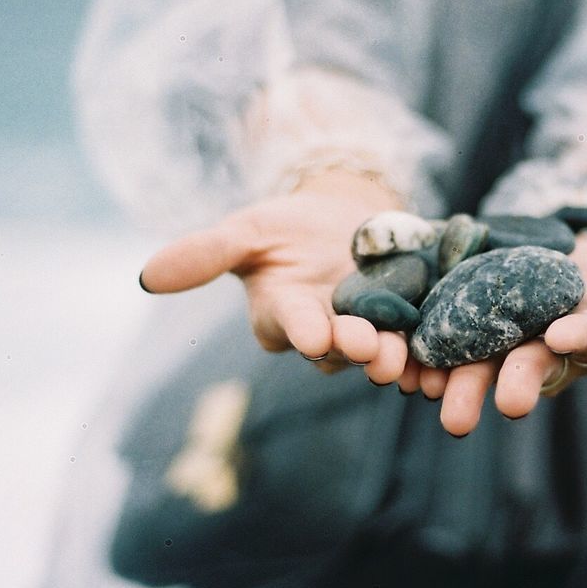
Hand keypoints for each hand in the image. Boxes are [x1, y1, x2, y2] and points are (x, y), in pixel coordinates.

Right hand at [138, 169, 425, 385]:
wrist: (345, 221)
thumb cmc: (286, 227)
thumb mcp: (246, 230)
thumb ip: (205, 253)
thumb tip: (145, 276)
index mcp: (283, 314)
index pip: (290, 323)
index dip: (301, 328)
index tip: (312, 333)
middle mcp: (323, 334)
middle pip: (338, 347)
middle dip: (353, 347)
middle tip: (369, 346)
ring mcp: (366, 334)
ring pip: (378, 353)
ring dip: (391, 358)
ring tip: (402, 355)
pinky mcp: (405, 330)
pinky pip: (416, 350)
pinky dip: (427, 360)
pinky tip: (441, 366)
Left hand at [433, 232, 586, 435]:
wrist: (570, 253)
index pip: (585, 344)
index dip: (577, 341)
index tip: (564, 336)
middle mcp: (540, 348)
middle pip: (520, 368)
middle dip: (500, 384)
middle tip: (479, 411)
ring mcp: (498, 335)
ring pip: (473, 360)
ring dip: (450, 378)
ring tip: (426, 389)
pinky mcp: (461, 313)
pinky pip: (436, 334)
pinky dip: (417, 346)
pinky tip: (397, 355)